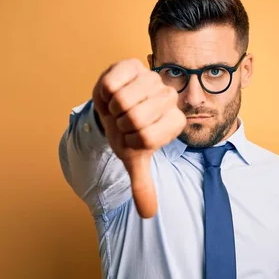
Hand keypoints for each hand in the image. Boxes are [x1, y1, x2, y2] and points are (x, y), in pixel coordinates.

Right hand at [92, 58, 185, 217]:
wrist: (112, 107)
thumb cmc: (126, 132)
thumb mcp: (134, 158)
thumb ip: (143, 185)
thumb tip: (148, 214)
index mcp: (174, 122)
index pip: (147, 138)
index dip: (130, 141)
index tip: (132, 136)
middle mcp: (168, 97)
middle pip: (135, 118)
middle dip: (120, 124)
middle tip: (123, 121)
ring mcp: (151, 78)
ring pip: (123, 99)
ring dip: (112, 108)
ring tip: (118, 107)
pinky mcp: (132, 65)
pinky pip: (112, 83)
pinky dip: (104, 92)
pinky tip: (112, 93)